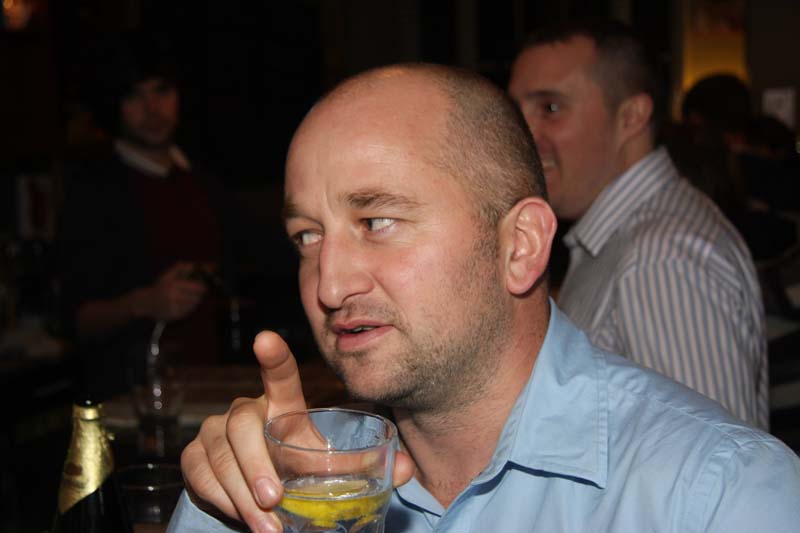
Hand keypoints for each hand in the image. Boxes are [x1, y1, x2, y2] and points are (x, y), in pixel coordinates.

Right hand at [144, 262, 206, 321]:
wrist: (146, 303)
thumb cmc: (161, 286)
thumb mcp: (169, 273)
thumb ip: (184, 266)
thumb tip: (198, 266)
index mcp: (172, 284)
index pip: (197, 287)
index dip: (202, 285)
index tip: (202, 284)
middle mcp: (173, 297)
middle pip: (198, 296)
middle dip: (199, 293)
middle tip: (196, 290)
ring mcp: (174, 308)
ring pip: (195, 304)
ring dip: (194, 300)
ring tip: (186, 296)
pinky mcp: (174, 316)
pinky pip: (189, 311)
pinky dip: (189, 307)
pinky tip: (182, 304)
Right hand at [180, 331, 415, 532]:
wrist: (261, 494)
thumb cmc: (297, 469)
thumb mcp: (329, 467)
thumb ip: (364, 466)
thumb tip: (405, 467)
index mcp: (282, 407)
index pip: (279, 376)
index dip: (273, 357)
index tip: (265, 338)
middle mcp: (245, 412)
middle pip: (242, 423)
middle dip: (256, 464)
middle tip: (274, 500)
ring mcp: (215, 432)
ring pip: (219, 454)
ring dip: (241, 493)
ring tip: (266, 525)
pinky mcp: (195, 457)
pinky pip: (200, 474)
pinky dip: (222, 500)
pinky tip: (243, 517)